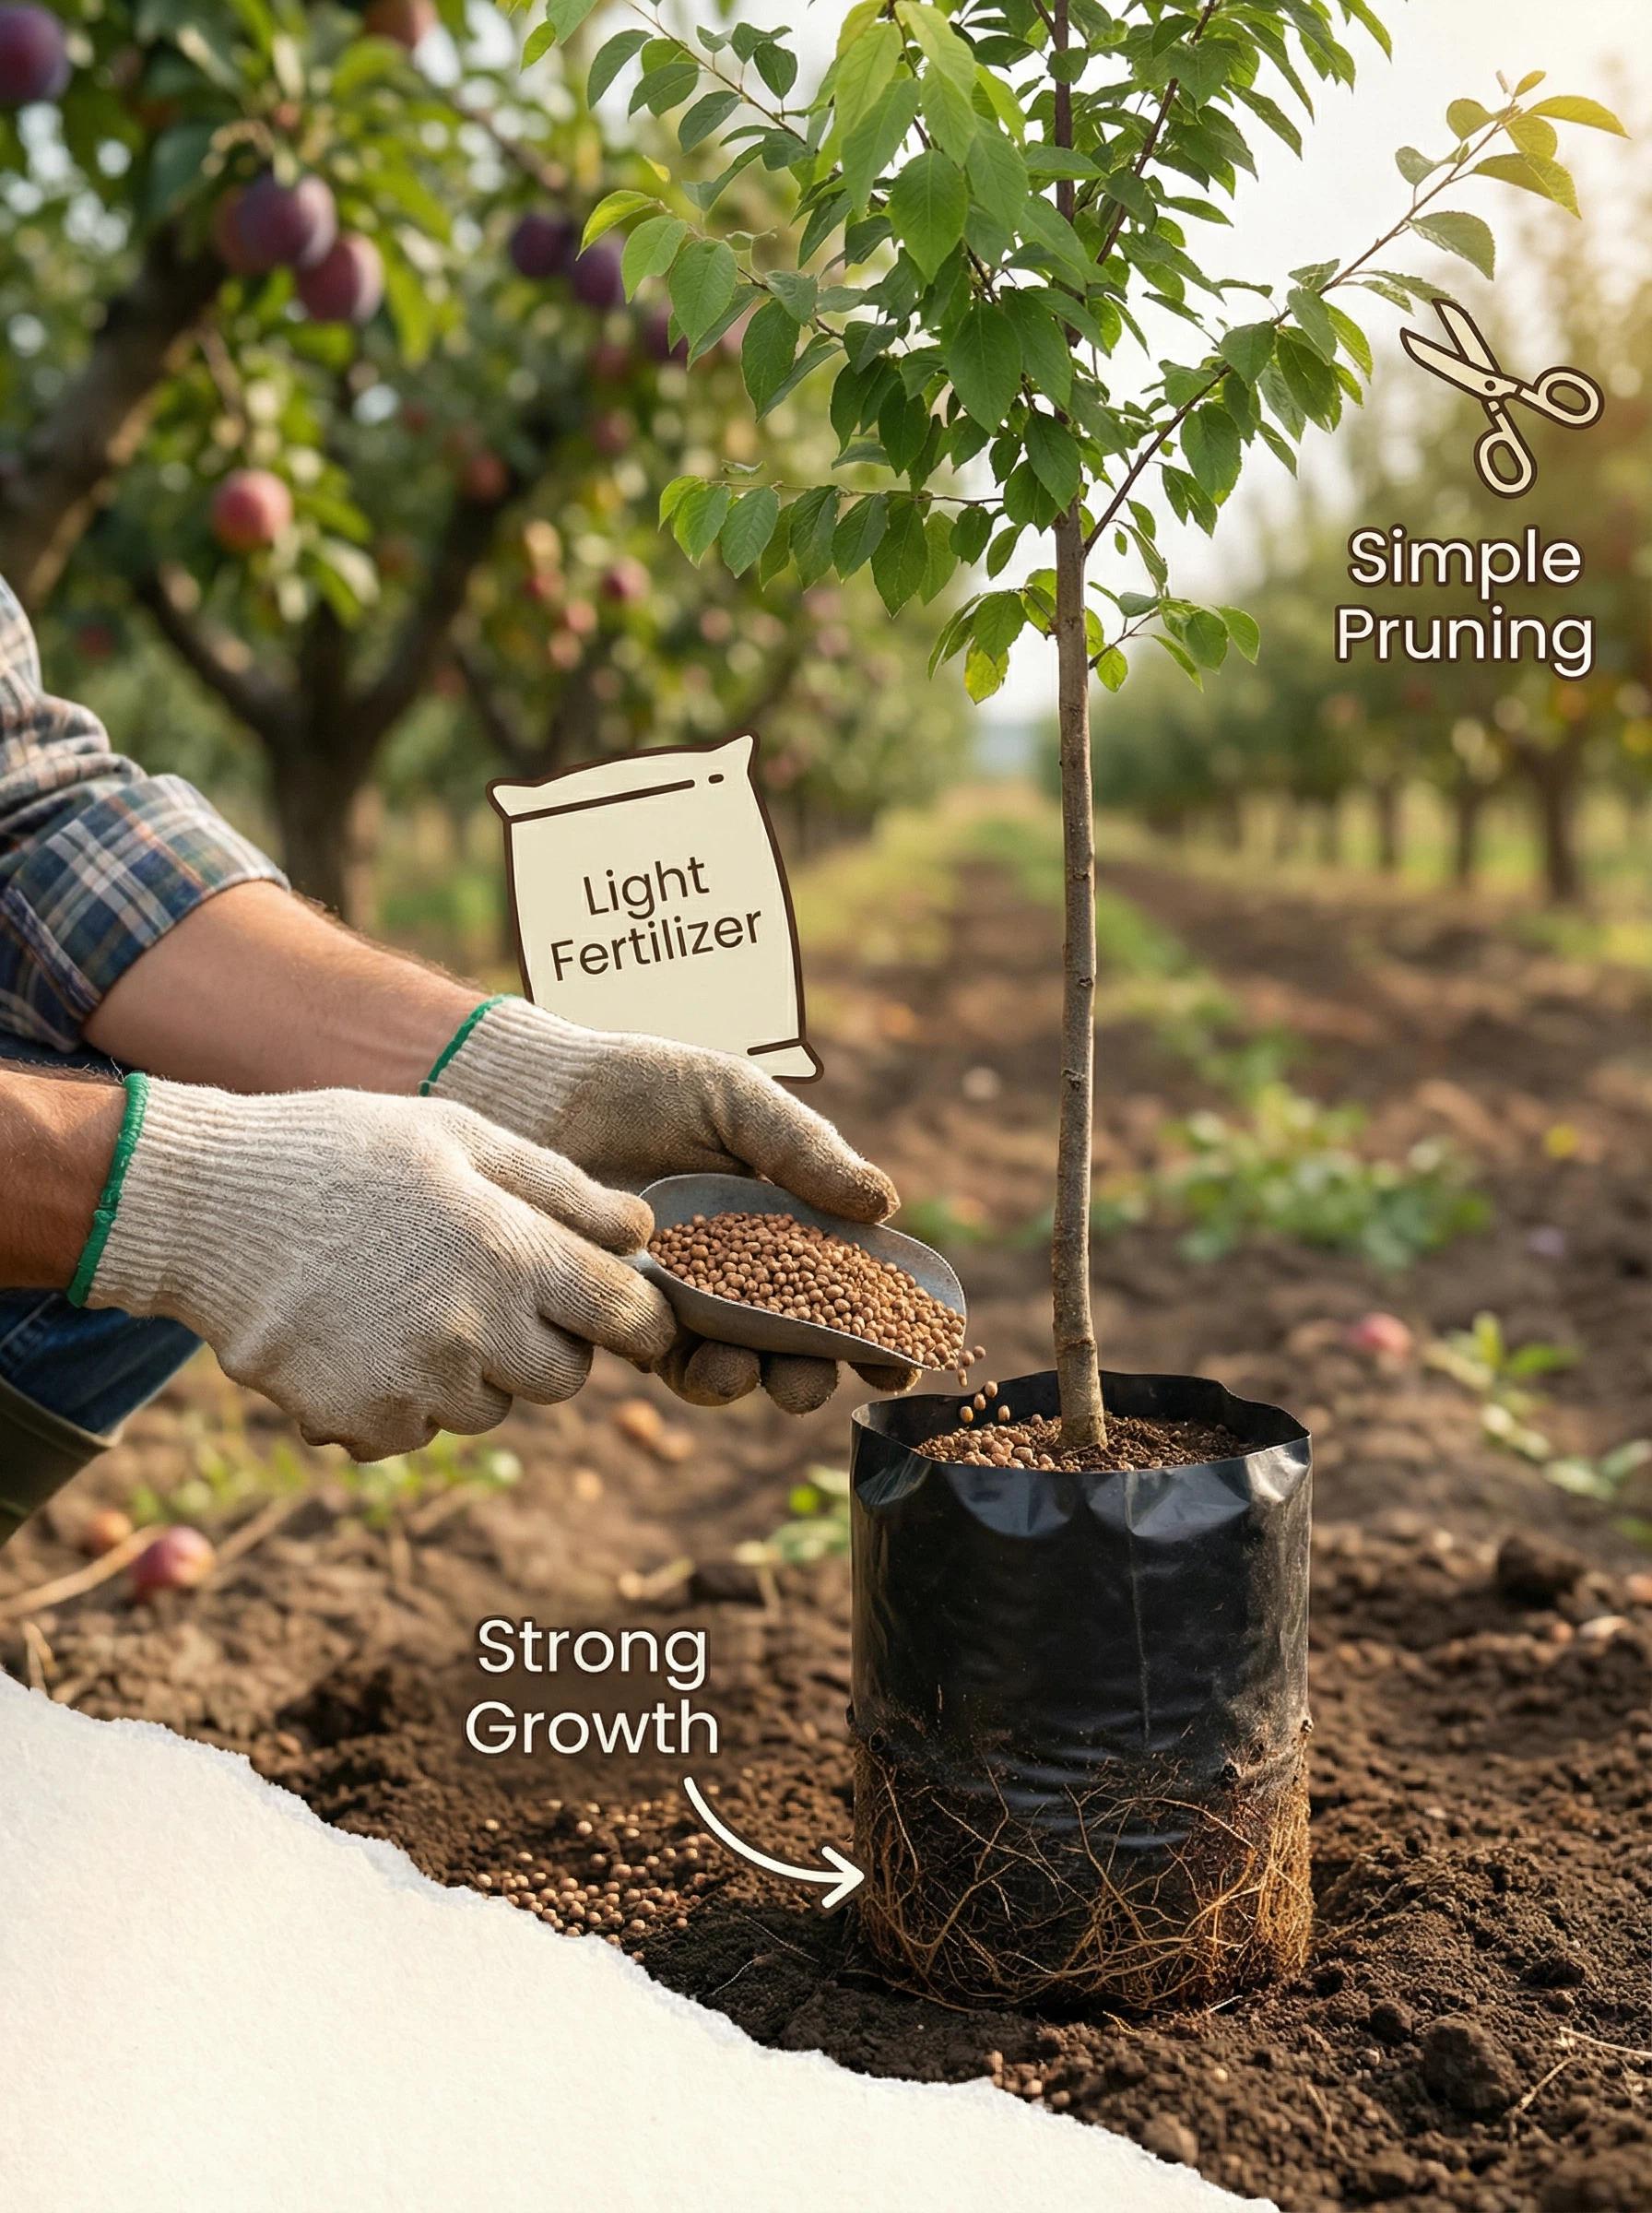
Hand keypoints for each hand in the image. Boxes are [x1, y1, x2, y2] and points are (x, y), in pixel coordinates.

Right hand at [79, 1078, 675, 1459]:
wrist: (207, 1206)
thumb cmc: (344, 1152)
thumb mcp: (459, 1135)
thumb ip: (560, 1188)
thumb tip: (640, 1231)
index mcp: (511, 1254)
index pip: (626, 1318)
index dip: (638, 1316)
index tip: (625, 1310)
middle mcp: (474, 1333)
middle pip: (564, 1378)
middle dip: (548, 1343)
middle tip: (495, 1293)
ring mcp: (414, 1387)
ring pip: (488, 1409)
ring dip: (470, 1371)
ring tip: (409, 1300)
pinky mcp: (359, 1422)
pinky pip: (414, 1432)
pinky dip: (402, 1399)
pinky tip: (361, 1335)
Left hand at [430, 998, 919, 1411]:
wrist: (542, 1097)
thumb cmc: (643, 1085)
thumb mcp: (735, 1099)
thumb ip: (804, 1150)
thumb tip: (884, 1204)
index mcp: (783, 1219)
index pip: (846, 1280)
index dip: (882, 1323)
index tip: (911, 1352)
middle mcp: (741, 1269)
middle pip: (799, 1340)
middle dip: (819, 1371)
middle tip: (826, 1378)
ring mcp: (687, 1297)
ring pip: (740, 1362)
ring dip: (757, 1379)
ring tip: (752, 1369)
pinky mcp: (629, 1314)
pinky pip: (672, 1361)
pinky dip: (698, 1371)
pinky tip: (708, 1361)